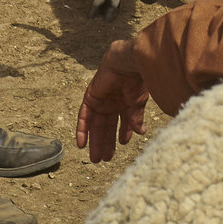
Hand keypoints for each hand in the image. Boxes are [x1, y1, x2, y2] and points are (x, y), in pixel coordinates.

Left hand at [76, 45, 148, 162]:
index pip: (121, 122)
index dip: (122, 134)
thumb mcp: (137, 102)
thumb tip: (140, 133)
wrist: (127, 63)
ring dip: (94, 141)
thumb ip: (135, 118)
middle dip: (105, 143)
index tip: (123, 145)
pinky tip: (82, 144)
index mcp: (124, 103)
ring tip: (95, 158)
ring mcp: (100, 101)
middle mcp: (111, 103)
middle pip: (106, 127)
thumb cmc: (136, 79)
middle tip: (103, 160)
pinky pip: (83, 117)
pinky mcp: (90, 98)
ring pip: (95, 125)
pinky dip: (82, 131)